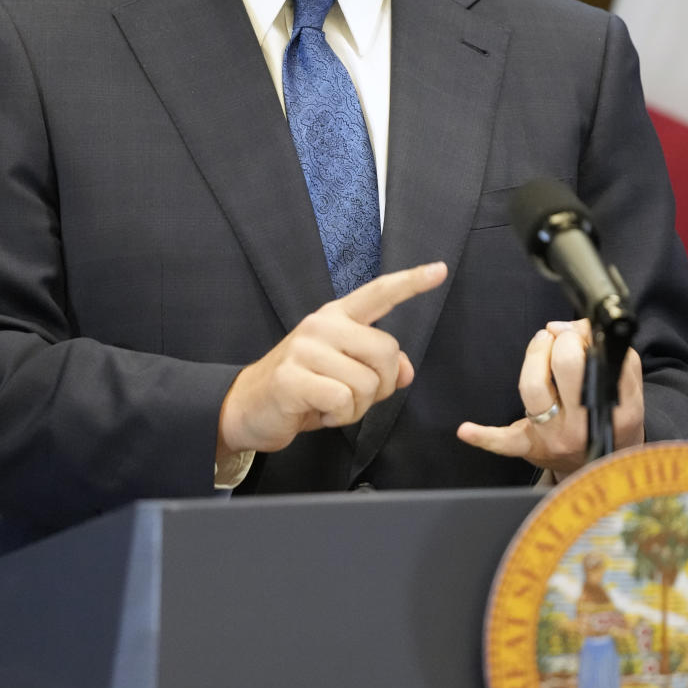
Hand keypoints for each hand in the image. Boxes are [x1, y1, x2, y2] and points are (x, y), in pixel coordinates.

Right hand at [218, 261, 447, 457]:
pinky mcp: (293, 377)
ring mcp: (305, 349)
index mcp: (337, 317)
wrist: (247, 407)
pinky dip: (338, 417)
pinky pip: (342, 401)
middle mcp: (322, 324)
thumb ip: (376, 366)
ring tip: (329, 403)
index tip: (440, 270)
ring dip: (355, 408)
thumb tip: (405, 371)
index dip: (412, 282)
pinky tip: (317, 412)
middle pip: (386, 351)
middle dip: (381, 385)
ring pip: (366, 383)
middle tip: (352, 396)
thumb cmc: (302, 387)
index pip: (379, 293)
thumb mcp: (343, 372)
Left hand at [456, 319, 643, 475]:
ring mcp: (554, 438)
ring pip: (533, 388)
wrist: (604, 467)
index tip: (577, 331)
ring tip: (542, 343)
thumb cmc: (611, 417)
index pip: (596, 363)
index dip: (581, 338)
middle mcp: (584, 426)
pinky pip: (504, 443)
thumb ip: (612, 351)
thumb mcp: (627, 389)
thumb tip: (574, 326)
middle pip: (565, 369)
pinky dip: (484, 436)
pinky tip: (466, 430)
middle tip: (561, 336)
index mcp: (616, 409)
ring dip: (534, 357)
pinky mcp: (529, 448)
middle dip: (560, 341)